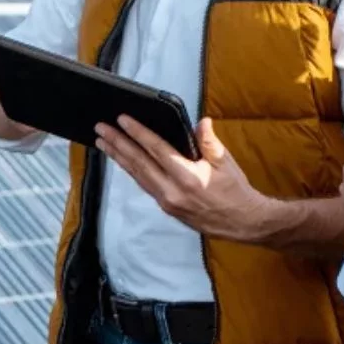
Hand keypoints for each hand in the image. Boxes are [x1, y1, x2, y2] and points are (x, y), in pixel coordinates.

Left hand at [94, 116, 273, 242]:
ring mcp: (167, 202)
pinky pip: (144, 186)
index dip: (138, 133)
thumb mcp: (226, 162)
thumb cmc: (235, 190)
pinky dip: (131, 171)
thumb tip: (201, 122)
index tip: (122, 119)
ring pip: (137, 176)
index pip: (156, 150)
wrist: (242, 223)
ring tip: (103, 143)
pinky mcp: (166, 208)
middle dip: (117, 144)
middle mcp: (172, 192)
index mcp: (188, 177)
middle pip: (139, 163)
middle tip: (101, 129)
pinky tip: (122, 161)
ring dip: (118, 157)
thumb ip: (209, 142)